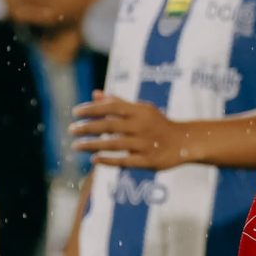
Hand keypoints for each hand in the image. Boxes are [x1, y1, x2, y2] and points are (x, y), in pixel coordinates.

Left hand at [72, 96, 186, 169]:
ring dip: (92, 144)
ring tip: (76, 145)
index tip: (75, 112)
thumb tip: (95, 94)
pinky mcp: (148, 161)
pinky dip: (109, 160)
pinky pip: (124, 161)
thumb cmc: (157, 124)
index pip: (111, 107)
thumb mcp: (141, 109)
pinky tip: (94, 159)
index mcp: (139, 111)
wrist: (184, 142)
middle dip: (87, 126)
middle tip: (71, 129)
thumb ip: (118, 102)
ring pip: (113, 144)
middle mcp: (141, 126)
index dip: (91, 109)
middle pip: (109, 125)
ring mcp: (145, 144)